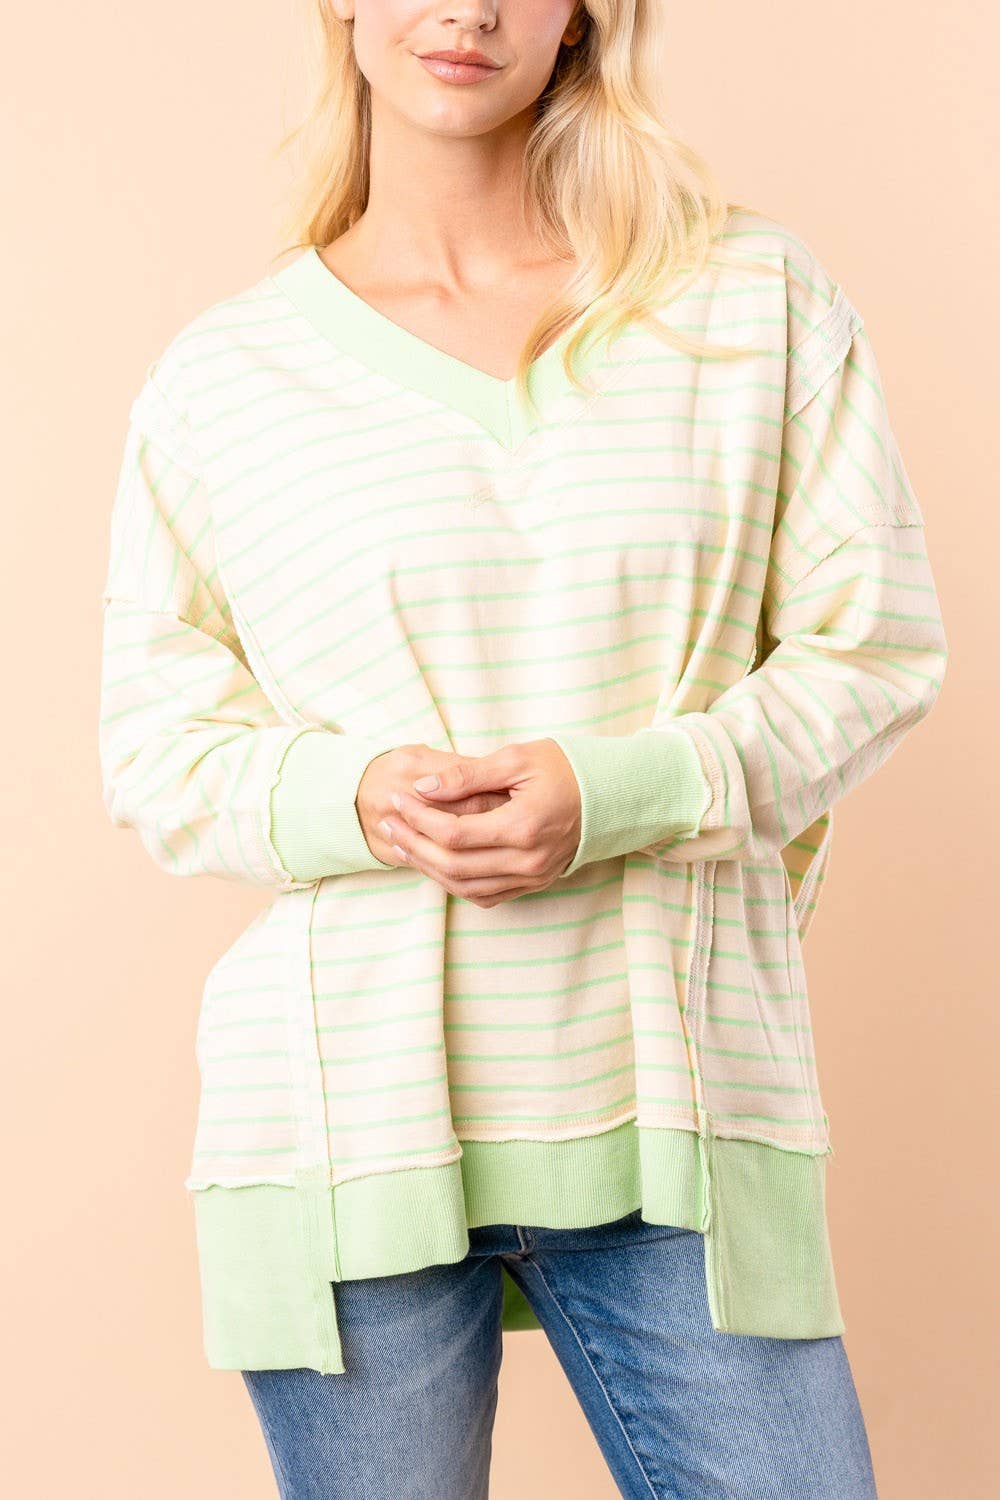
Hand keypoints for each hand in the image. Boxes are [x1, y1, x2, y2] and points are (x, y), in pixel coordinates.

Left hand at [374, 738, 581, 907]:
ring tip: (401, 844)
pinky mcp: (534, 884)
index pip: (454, 834)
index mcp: (524, 826)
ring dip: (427, 868)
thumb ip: (467, 775)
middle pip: (453, 866)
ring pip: (464, 886)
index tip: (397, 800)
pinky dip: (454, 884)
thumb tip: (423, 787)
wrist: (611, 795)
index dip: (418, 819)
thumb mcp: (517, 759)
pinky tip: (433, 864)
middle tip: (388, 823)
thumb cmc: (566, 768)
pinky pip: (484, 896)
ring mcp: (532, 877)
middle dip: (413, 844)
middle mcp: (528, 860)